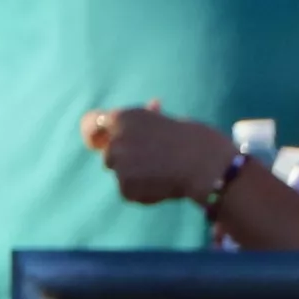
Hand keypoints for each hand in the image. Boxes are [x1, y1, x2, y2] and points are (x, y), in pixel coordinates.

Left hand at [80, 102, 234, 208]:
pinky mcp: (125, 188)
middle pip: (109, 154)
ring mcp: (118, 165)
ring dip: (135, 175)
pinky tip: (163, 185)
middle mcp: (114, 140)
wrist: (207, 164)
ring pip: (120, 173)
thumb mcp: (168, 119)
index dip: (96, 134)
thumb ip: (150, 119)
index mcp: (122, 117)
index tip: (99, 141)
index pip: (91, 123)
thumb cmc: (194, 138)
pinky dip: (142, 191)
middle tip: (153, 160)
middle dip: (126, 158)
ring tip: (163, 172)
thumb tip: (152, 106)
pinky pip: (129, 192)